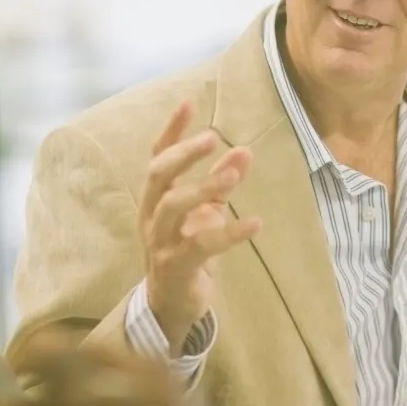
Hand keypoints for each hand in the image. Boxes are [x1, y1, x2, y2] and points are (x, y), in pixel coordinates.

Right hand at [141, 101, 259, 352]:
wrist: (173, 303)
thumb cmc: (188, 248)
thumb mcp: (205, 211)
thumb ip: (221, 180)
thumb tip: (244, 150)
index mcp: (155, 197)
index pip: (158, 156)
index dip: (171, 130)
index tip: (188, 102)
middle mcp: (151, 215)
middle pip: (158, 175)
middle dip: (183, 153)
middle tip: (212, 138)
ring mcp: (160, 241)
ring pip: (174, 206)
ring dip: (203, 186)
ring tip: (233, 175)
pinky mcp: (177, 266)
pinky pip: (201, 245)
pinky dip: (230, 232)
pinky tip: (255, 223)